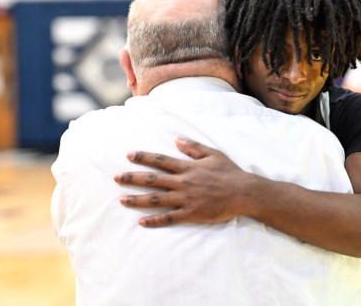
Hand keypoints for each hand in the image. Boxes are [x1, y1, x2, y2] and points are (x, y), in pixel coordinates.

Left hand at [114, 138, 251, 226]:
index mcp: (188, 167)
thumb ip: (193, 147)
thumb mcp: (213, 154)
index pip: (161, 160)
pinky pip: (169, 218)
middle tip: (116, 177)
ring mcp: (186, 199)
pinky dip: (154, 220)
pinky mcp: (191, 214)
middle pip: (153, 180)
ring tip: (121, 199)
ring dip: (137, 199)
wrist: (244, 193)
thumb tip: (176, 139)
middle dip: (132, 178)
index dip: (144, 157)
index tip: (129, 155)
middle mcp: (183, 182)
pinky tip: (141, 221)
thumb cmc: (230, 172)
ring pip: (156, 200)